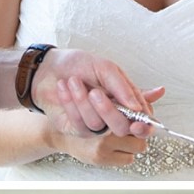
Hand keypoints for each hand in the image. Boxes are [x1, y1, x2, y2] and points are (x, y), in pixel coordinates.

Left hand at [33, 46, 163, 141]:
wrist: (49, 67)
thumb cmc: (79, 65)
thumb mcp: (105, 68)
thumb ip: (123, 87)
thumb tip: (138, 108)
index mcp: (126, 101)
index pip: (143, 121)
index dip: (144, 127)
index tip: (137, 123)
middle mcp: (112, 116)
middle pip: (121, 128)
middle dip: (108, 111)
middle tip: (95, 92)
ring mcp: (95, 124)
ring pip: (97, 124)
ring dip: (83, 100)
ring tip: (73, 81)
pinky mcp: (76, 128)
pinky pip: (79, 123)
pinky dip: (71, 102)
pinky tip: (64, 87)